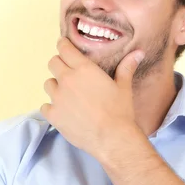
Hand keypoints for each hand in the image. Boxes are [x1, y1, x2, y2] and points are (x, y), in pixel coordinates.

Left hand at [40, 37, 143, 160]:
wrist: (112, 139)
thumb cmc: (120, 111)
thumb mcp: (124, 87)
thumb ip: (126, 67)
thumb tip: (139, 53)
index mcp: (84, 69)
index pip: (64, 48)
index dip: (63, 45)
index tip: (64, 46)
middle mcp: (67, 80)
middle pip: (53, 63)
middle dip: (59, 64)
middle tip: (68, 71)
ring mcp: (58, 98)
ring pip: (48, 84)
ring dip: (55, 86)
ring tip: (67, 94)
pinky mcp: (53, 115)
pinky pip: (45, 105)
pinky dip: (52, 107)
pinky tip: (64, 111)